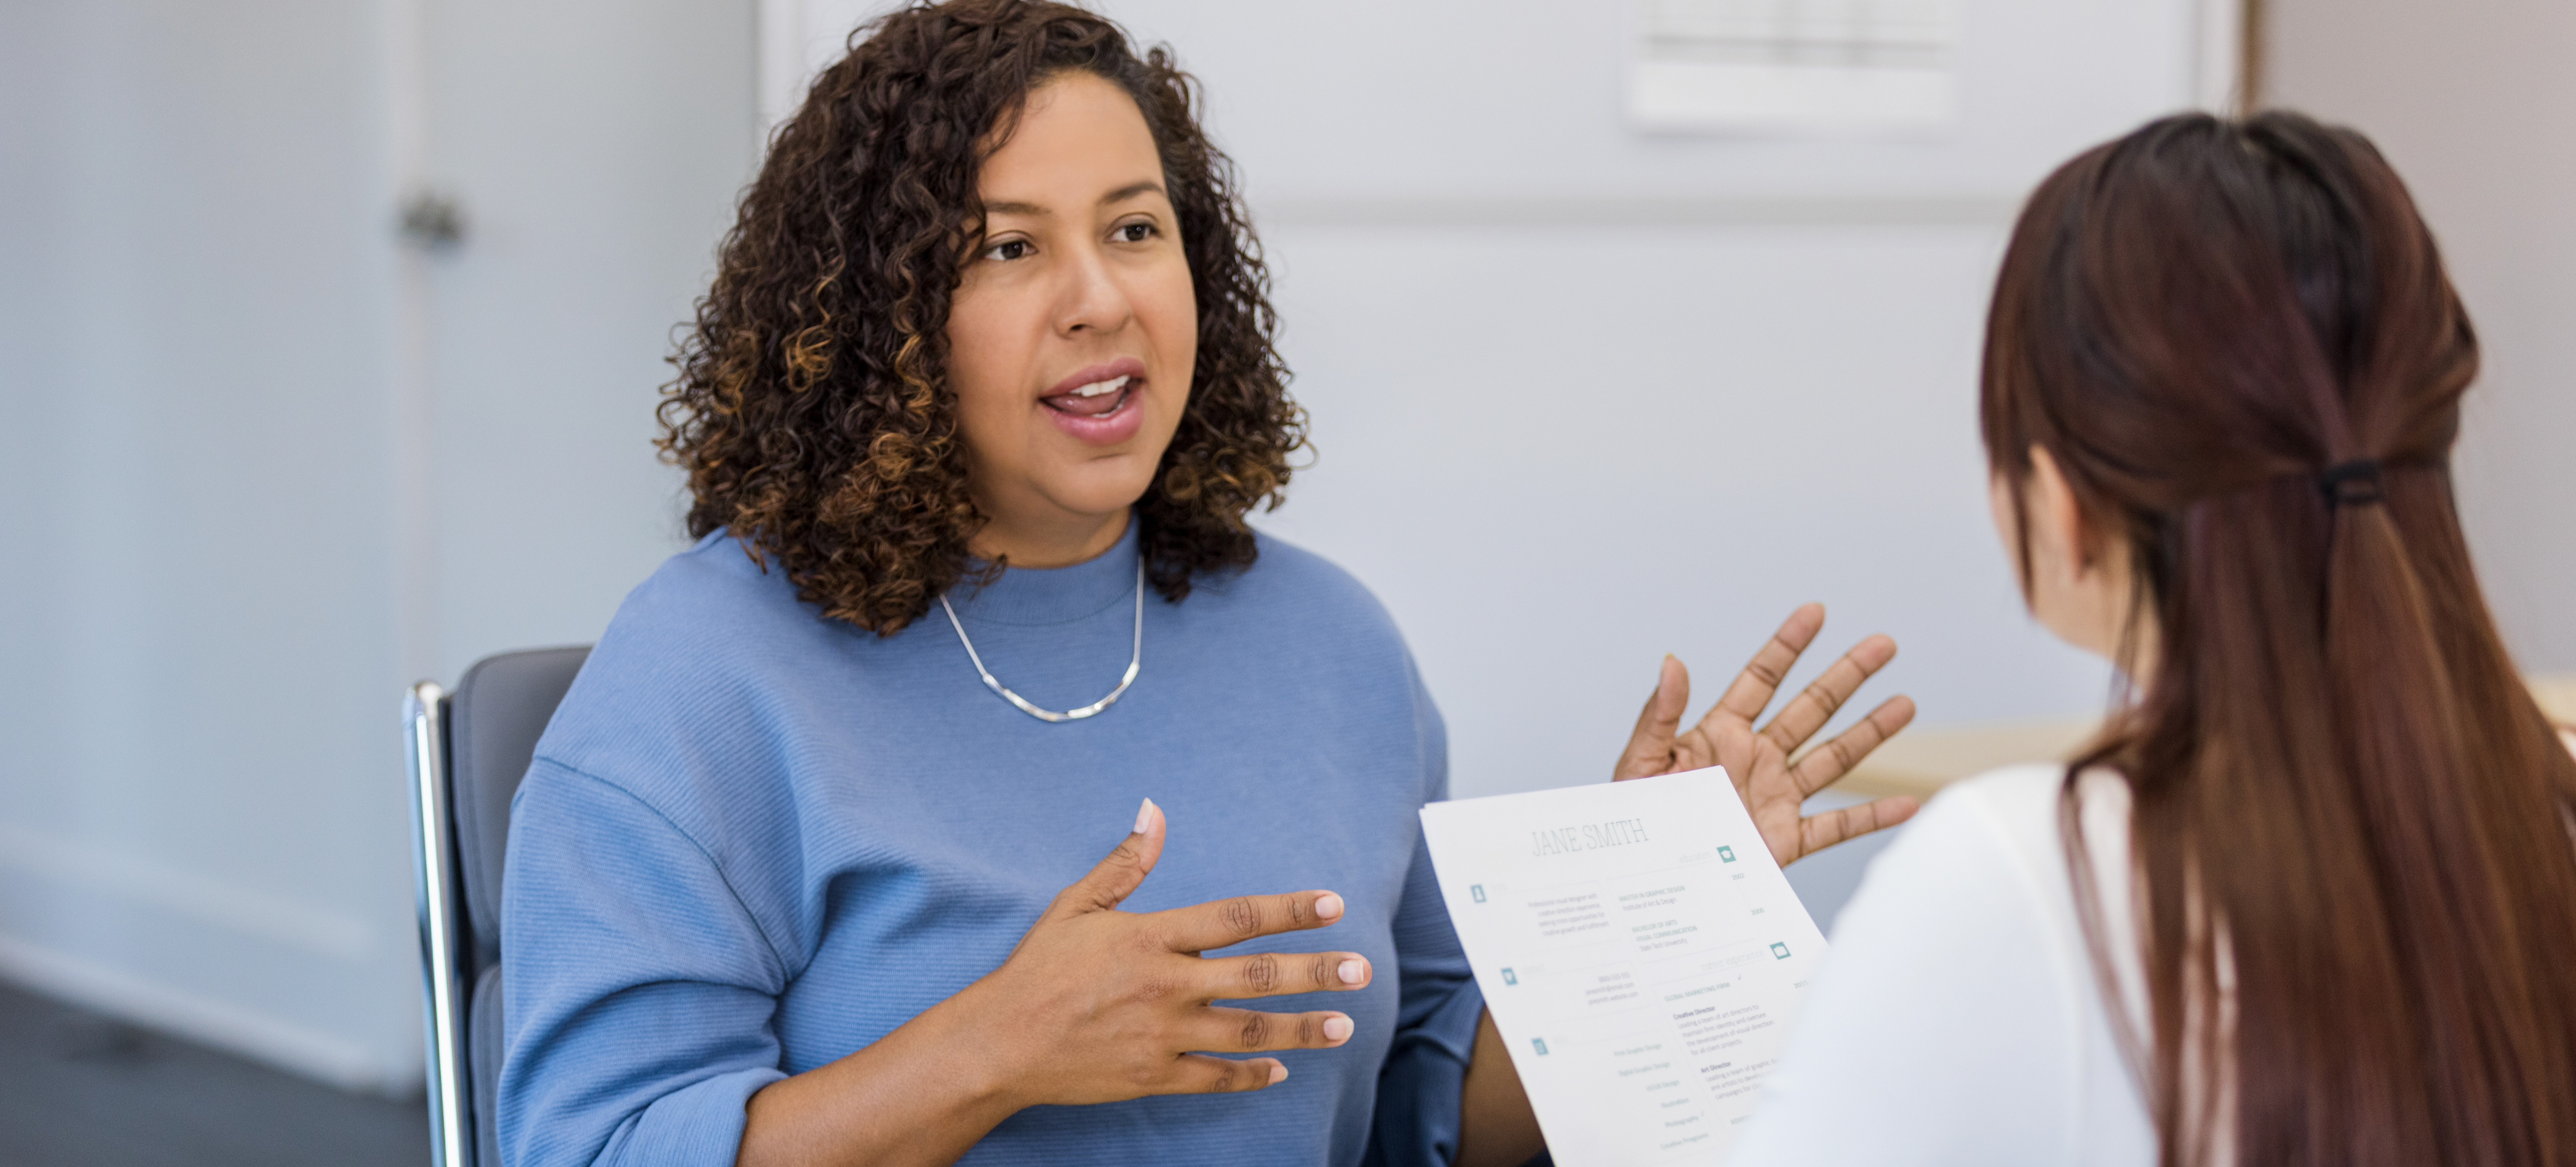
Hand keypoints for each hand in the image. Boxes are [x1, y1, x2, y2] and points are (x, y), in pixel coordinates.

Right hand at [957, 798, 1372, 1105]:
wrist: (998, 1043)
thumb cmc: (1037, 971)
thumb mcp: (1076, 906)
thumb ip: (1125, 863)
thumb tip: (1154, 812)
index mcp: (1151, 939)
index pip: (1236, 917)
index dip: (1289, 910)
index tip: (1332, 904)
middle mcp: (1166, 987)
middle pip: (1256, 976)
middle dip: (1315, 972)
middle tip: (1361, 971)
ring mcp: (1162, 1036)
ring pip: (1248, 1032)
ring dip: (1301, 1028)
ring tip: (1343, 1025)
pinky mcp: (1153, 1077)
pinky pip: (1215, 1079)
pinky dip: (1251, 1076)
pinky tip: (1281, 1070)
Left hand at [1613, 604, 1919, 865]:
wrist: (1645, 876)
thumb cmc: (1635, 818)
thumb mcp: (1640, 763)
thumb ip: (1659, 715)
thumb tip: (1672, 662)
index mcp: (1719, 735)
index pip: (1762, 680)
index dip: (1788, 646)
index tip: (1816, 612)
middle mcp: (1755, 759)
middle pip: (1811, 708)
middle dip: (1847, 676)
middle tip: (1883, 644)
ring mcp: (1775, 797)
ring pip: (1832, 759)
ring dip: (1870, 733)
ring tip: (1905, 704)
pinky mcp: (1785, 840)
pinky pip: (1837, 827)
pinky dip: (1873, 817)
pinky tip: (1909, 803)